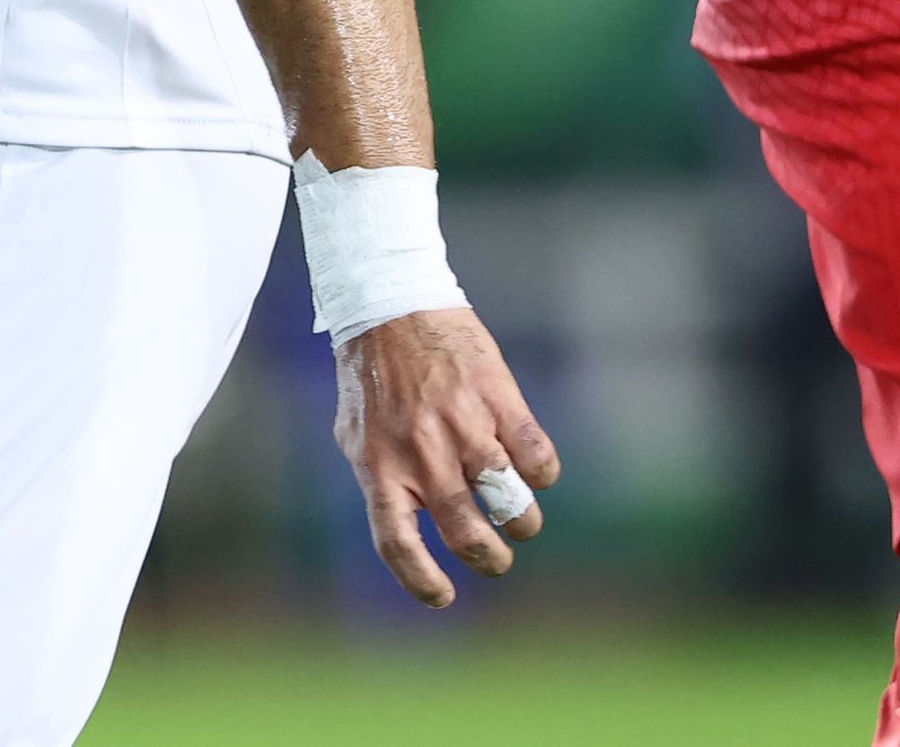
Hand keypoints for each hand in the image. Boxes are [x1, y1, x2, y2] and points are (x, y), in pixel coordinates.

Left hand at [334, 303, 561, 603]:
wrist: (392, 303)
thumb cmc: (372, 374)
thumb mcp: (357, 433)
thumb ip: (380, 481)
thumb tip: (404, 533)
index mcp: (380, 467)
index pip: (398, 544)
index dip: (423, 581)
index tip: (445, 597)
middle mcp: (421, 454)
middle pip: (467, 534)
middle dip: (490, 559)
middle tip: (496, 558)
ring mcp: (463, 427)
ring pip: (511, 503)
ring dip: (522, 523)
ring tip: (520, 520)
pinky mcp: (498, 399)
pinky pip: (537, 458)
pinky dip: (542, 474)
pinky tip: (534, 472)